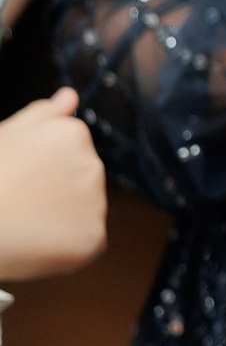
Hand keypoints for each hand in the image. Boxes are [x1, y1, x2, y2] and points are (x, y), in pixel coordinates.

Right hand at [0, 88, 108, 280]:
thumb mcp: (3, 138)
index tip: (17, 176)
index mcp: (72, 134)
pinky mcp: (92, 237)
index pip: (71, 152)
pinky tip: (34, 245)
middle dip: (54, 193)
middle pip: (81, 181)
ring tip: (22, 223)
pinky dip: (64, 249)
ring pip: (84, 212)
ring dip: (60, 220)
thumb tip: (70, 96)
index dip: (40, 169)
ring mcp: (96, 202)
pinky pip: (85, 243)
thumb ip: (40, 116)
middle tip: (17, 202)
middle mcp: (93, 163)